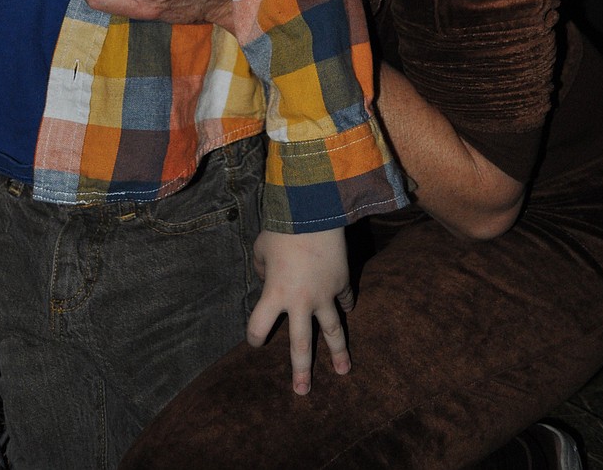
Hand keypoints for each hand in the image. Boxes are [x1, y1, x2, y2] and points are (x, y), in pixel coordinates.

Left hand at [247, 227, 353, 394]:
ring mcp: (324, 294)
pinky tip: (347, 312)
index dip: (255, 336)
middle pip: (301, 345)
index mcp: (274, 294)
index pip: (259, 327)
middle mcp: (300, 302)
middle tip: (302, 392)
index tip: (256, 341)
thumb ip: (262, 268)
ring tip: (344, 372)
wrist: (313, 210)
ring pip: (332, 331)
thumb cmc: (281, 228)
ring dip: (339, 353)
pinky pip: (344, 300)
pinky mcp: (341, 282)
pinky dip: (345, 306)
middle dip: (301, 371)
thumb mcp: (262, 248)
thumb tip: (267, 276)